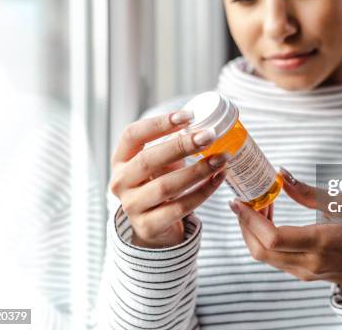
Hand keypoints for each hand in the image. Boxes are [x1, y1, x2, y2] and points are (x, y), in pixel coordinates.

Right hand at [110, 110, 228, 247]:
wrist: (153, 226)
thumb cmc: (158, 184)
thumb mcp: (160, 163)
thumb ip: (173, 146)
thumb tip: (203, 127)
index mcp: (120, 160)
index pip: (132, 135)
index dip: (159, 124)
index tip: (188, 116)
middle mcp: (120, 182)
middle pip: (148, 160)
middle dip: (181, 146)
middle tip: (209, 136)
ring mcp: (132, 206)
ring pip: (165, 186)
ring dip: (198, 170)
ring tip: (221, 158)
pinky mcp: (148, 226)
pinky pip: (180, 207)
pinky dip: (203, 191)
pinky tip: (219, 178)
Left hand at [228, 168, 341, 294]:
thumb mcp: (340, 203)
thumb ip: (306, 191)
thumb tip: (280, 174)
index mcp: (321, 242)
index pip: (274, 237)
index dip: (250, 220)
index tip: (238, 202)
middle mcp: (309, 262)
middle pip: (260, 249)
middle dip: (245, 224)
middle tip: (243, 202)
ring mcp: (303, 272)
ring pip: (263, 255)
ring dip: (252, 231)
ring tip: (258, 207)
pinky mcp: (300, 274)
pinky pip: (272, 258)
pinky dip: (262, 239)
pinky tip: (268, 221)